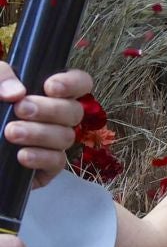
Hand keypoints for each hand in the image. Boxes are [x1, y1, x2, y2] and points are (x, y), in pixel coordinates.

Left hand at [0, 64, 92, 188]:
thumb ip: (1, 77)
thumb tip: (17, 92)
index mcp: (47, 94)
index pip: (79, 83)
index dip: (73, 83)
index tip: (50, 86)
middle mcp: (55, 118)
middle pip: (75, 111)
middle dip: (50, 109)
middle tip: (21, 109)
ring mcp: (52, 144)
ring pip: (66, 137)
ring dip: (40, 133)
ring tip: (11, 132)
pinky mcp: (45, 169)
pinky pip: (57, 162)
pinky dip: (42, 157)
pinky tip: (21, 155)